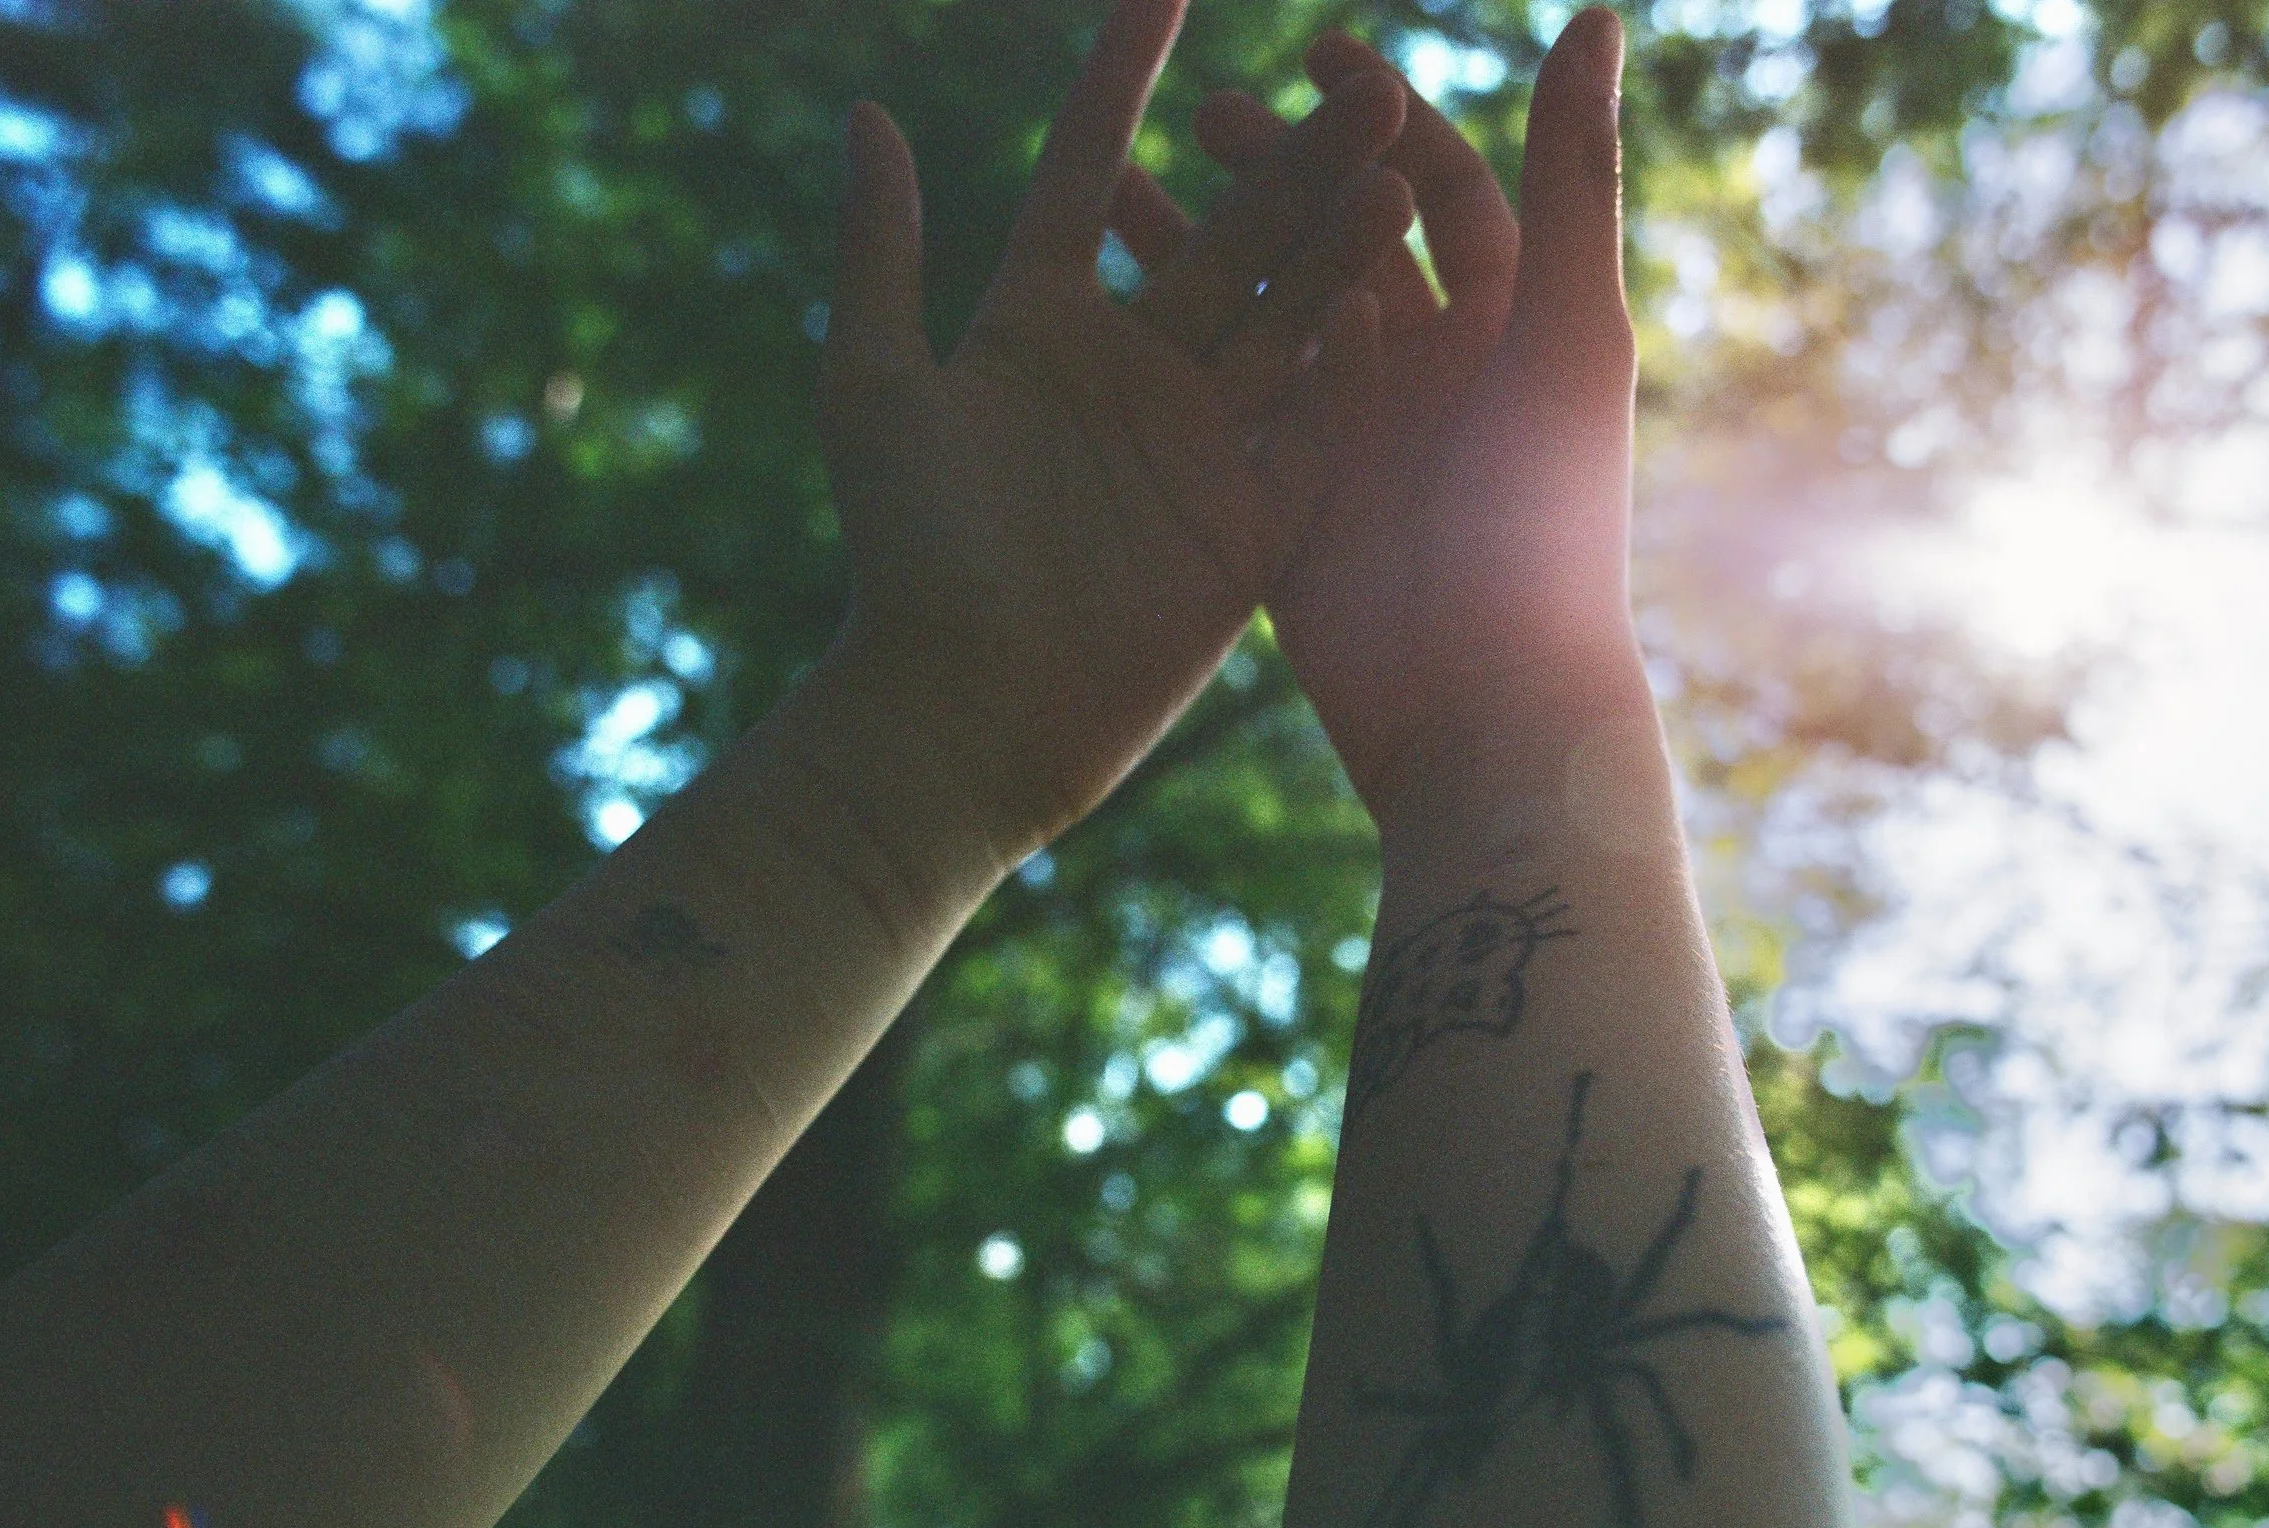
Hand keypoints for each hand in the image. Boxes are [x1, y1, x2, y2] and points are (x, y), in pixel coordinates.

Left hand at [820, 0, 1415, 862]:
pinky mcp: (1248, 520)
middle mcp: (1130, 372)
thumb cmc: (908, 554)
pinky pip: (1313, 428)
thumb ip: (882, 253)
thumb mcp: (875, 387)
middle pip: (1224, 237)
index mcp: (1039, 326)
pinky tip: (1398, 296)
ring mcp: (1197, 444)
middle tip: (1362, 80)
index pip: (1092, 170)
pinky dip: (1349, 368)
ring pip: (1282, 318)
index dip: (1126, 76)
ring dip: (1338, 244)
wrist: (968, 710)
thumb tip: (868, 116)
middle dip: (1290, 159)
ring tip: (1400, 161)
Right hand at [1112, 9, 1636, 829]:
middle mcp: (1431, 371)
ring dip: (1204, 249)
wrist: (1485, 704)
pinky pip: (1227, 406)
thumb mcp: (1567, 334)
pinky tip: (1101, 306)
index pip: (1442, 185)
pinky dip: (1175, 353)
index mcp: (1507, 323)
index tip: (1314, 51)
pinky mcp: (1290, 502)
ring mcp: (1355, 438)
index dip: (1385, 117)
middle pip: (1343, 239)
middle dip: (1278, 171)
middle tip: (1199, 118)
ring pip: (1270, 314)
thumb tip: (1593, 14)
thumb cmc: (1544, 522)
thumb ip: (1574, 178)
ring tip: (1111, 186)